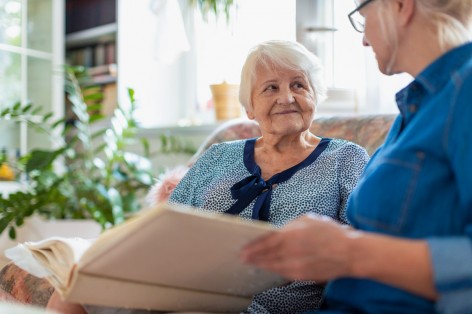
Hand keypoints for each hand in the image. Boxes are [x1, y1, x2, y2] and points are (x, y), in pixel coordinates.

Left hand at [240, 213, 357, 281]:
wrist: (350, 253)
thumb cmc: (330, 233)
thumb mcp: (308, 219)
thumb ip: (290, 225)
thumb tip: (278, 231)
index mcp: (291, 234)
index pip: (266, 242)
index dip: (253, 246)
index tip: (243, 248)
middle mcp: (291, 251)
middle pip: (266, 255)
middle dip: (253, 257)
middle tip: (243, 257)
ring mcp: (296, 265)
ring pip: (273, 266)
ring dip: (261, 265)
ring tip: (253, 263)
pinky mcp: (302, 275)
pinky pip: (283, 273)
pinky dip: (274, 270)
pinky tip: (270, 268)